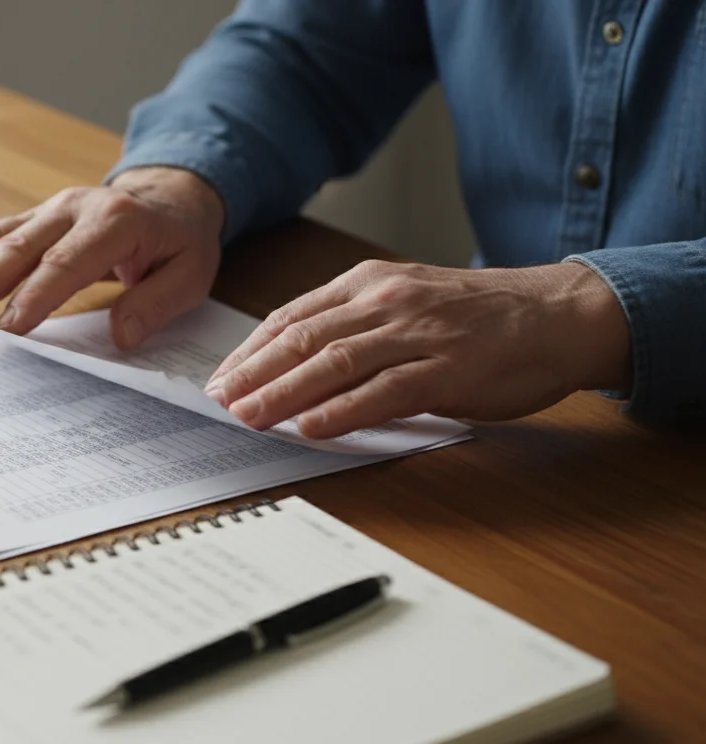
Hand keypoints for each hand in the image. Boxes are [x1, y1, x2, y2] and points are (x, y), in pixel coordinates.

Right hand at [0, 167, 224, 348]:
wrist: (172, 196)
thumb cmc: (180, 242)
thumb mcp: (191, 275)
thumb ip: (156, 304)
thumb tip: (120, 335)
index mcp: (115, 221)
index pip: (66, 262)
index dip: (35, 295)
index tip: (9, 328)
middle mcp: (73, 208)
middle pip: (19, 246)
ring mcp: (47, 210)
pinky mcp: (31, 217)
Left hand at [204, 260, 631, 437]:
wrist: (558, 314)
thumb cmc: (478, 317)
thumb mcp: (405, 302)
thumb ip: (354, 326)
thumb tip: (294, 366)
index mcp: (370, 282)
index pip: (292, 316)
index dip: (251, 350)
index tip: (221, 378)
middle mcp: (388, 301)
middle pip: (303, 338)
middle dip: (254, 372)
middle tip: (219, 401)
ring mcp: (418, 333)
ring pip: (335, 362)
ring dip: (284, 392)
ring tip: (250, 416)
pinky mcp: (448, 369)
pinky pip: (384, 391)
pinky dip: (343, 410)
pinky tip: (311, 426)